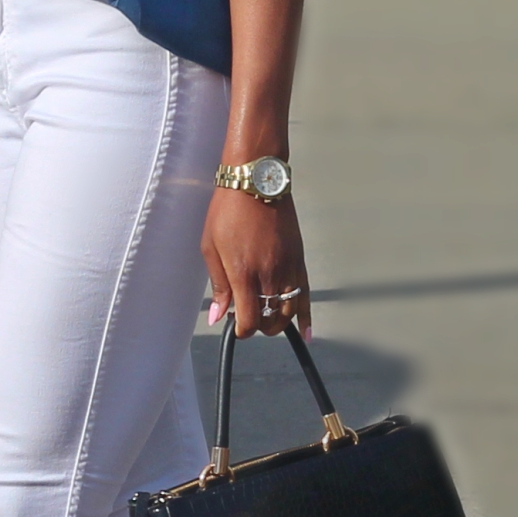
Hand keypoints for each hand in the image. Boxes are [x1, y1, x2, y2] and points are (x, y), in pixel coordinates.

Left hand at [203, 190, 309, 340]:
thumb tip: (218, 317)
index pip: (249, 320)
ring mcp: (288, 268)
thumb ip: (219, 285)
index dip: (242, 330)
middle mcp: (269, 274)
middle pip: (270, 320)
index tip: (235, 325)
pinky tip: (307, 333)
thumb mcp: (211, 247)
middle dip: (258, 326)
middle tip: (247, 317)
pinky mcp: (299, 260)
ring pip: (288, 311)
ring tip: (267, 320)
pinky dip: (306, 316)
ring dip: (278, 323)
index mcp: (244, 273)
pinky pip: (306, 295)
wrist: (256, 183)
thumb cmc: (228, 212)